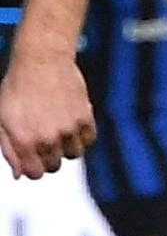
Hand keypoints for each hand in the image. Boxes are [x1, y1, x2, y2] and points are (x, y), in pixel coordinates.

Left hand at [0, 51, 91, 176]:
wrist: (41, 61)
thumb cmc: (18, 87)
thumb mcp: (3, 120)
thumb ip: (10, 150)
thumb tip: (20, 174)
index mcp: (24, 141)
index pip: (35, 174)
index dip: (32, 167)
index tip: (33, 157)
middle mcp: (48, 138)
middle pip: (55, 166)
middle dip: (48, 156)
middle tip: (43, 138)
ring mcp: (69, 129)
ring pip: (74, 154)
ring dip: (66, 146)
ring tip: (58, 128)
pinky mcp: (85, 117)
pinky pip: (89, 139)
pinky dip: (81, 135)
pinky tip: (71, 121)